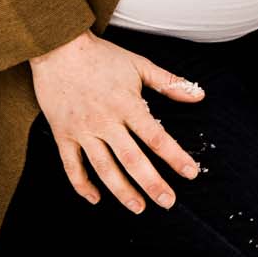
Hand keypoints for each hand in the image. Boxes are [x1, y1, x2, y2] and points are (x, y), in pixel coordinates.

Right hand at [27, 30, 206, 212]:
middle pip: (132, 159)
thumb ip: (170, 83)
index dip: (175, 156)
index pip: (156, 137)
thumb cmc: (102, 57)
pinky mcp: (62, 135)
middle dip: (151, 183)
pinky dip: (82, 185)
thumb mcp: (140, 65)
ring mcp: (82, 130)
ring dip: (121, 190)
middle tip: (167, 202)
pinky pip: (71, 166)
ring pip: (103, 168)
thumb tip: (200, 96)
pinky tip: (96, 199)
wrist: (57, 49)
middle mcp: (105, 121)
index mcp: (128, 105)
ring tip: (138, 208)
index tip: (190, 173)